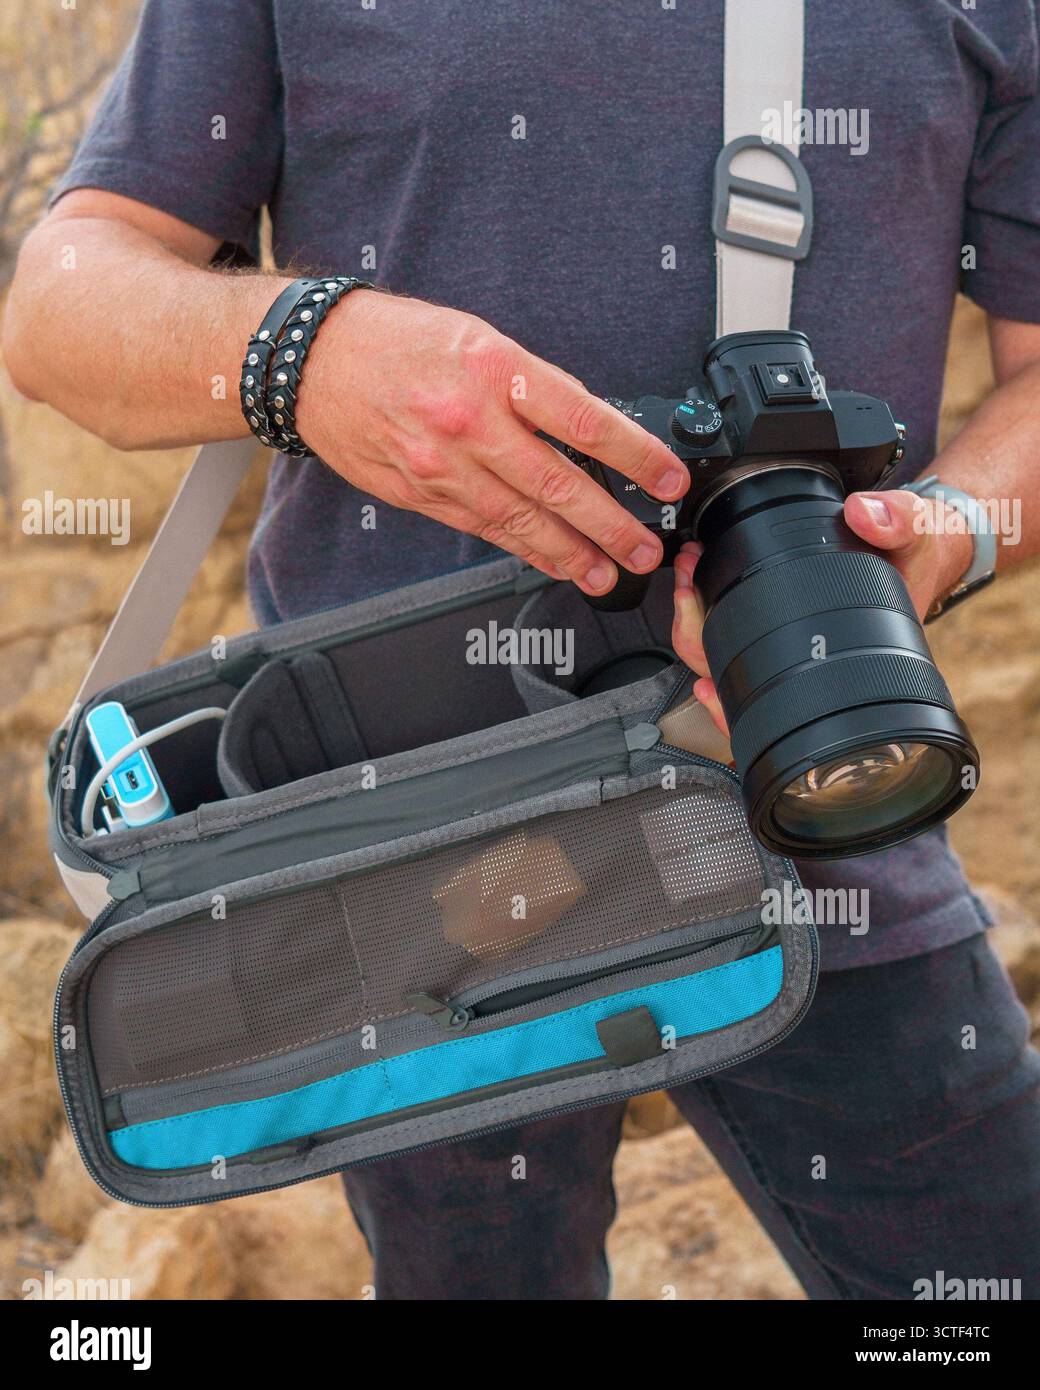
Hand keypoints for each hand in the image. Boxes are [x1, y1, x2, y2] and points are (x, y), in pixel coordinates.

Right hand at [295, 291, 688, 594]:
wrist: (314, 362)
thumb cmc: (397, 341)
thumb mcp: (477, 337)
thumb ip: (531, 384)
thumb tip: (586, 429)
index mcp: (494, 368)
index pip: (582, 418)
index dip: (634, 455)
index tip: (668, 478)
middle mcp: (469, 421)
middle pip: (557, 483)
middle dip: (610, 524)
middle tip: (644, 548)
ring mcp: (442, 465)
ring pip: (520, 520)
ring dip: (570, 552)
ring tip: (606, 572)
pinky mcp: (420, 495)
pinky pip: (482, 529)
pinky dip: (523, 549)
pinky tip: (552, 561)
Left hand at [672, 488, 974, 736]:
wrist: (924, 547)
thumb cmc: (919, 554)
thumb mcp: (918, 532)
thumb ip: (897, 520)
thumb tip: (862, 513)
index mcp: (840, 655)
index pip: (775, 697)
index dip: (730, 688)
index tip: (702, 637)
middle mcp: (808, 660)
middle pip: (734, 677)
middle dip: (695, 632)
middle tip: (685, 584)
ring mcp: (792, 644)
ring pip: (726, 660)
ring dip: (695, 623)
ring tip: (685, 580)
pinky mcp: (782, 621)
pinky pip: (734, 638)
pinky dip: (707, 618)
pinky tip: (693, 594)